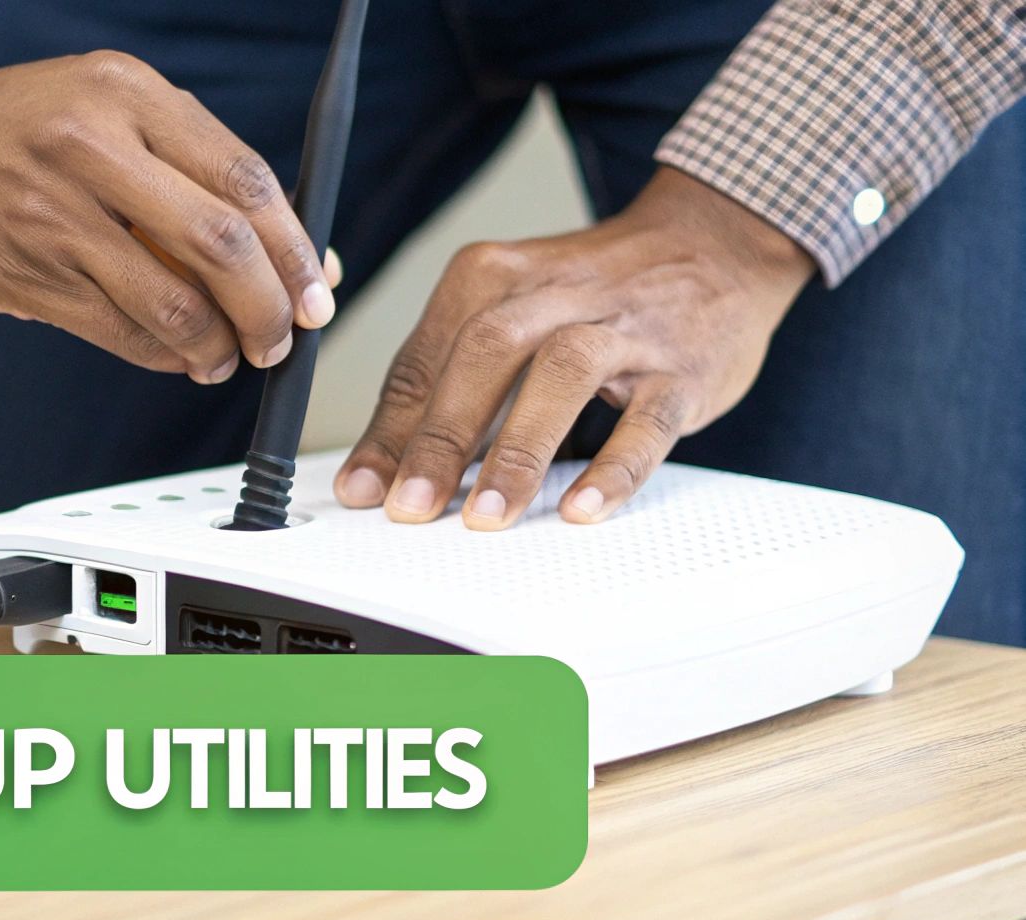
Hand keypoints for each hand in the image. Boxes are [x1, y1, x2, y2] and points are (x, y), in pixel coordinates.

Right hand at [0, 4, 336, 383]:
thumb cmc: (7, 126)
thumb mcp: (100, 106)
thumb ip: (184, 166)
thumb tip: (283, 248)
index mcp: (124, 92)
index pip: (242, 178)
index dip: (294, 247)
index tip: (316, 286)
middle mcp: (91, 147)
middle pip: (220, 245)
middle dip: (269, 308)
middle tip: (283, 336)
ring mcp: (55, 216)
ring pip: (172, 304)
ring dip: (217, 347)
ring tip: (226, 355)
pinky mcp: (27, 274)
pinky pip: (120, 332)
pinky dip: (163, 355)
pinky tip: (175, 354)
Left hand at [333, 167, 814, 527]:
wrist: (715, 244)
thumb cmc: (591, 295)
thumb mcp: (508, 315)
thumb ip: (443, 385)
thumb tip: (377, 472)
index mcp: (491, 275)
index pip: (426, 358)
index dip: (390, 430)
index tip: (362, 490)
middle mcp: (554, 292)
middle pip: (483, 358)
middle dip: (440, 438)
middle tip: (409, 507)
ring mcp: (624, 326)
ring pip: (562, 377)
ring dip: (517, 450)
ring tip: (485, 516)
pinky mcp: (684, 367)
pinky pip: (648, 419)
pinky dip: (614, 467)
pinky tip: (582, 508)